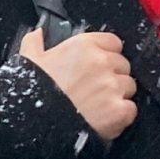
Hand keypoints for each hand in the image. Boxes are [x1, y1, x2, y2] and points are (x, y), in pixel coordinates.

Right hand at [19, 28, 137, 141]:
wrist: (34, 125)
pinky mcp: (119, 111)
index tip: (98, 64)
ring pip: (129, 86)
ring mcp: (112, 87)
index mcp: (82, 46)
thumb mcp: (28, 62)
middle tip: (95, 88)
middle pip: (123, 64)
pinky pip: (130, 109)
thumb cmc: (33, 92)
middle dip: (113, 75)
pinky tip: (103, 118)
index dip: (107, 53)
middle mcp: (101, 62)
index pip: (113, 42)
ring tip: (98, 105)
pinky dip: (121, 115)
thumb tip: (37, 33)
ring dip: (118, 95)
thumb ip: (35, 43)